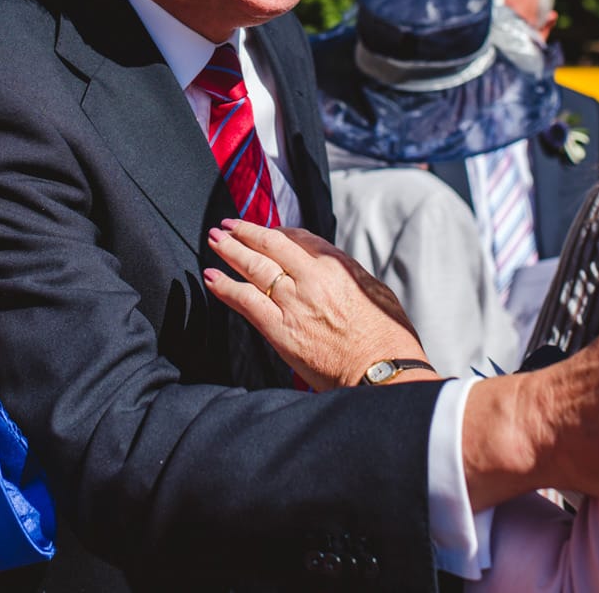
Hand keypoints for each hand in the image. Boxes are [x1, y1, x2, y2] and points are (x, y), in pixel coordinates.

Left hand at [204, 218, 428, 389]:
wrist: (383, 372)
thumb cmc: (387, 338)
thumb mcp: (376, 290)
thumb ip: (348, 273)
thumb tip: (333, 265)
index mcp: (336, 266)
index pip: (298, 239)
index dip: (277, 232)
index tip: (264, 231)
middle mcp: (311, 279)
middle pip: (269, 246)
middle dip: (244, 232)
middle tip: (226, 226)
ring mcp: (293, 303)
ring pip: (253, 268)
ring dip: (230, 251)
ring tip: (214, 240)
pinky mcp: (280, 330)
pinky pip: (245, 302)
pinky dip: (225, 288)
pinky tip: (211, 278)